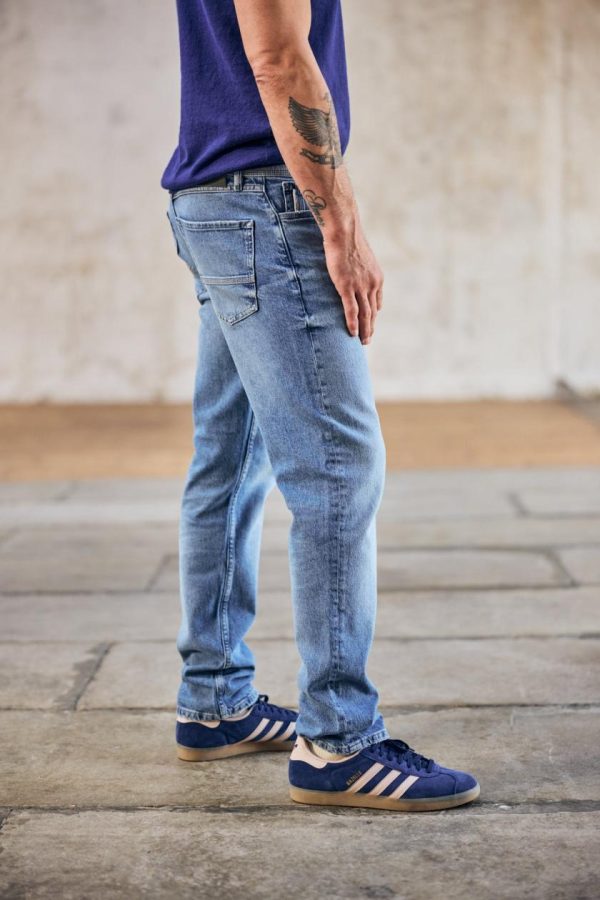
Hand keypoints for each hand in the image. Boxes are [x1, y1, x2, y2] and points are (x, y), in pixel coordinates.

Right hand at [323, 224, 383, 343]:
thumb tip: (353, 271)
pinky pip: (351, 310)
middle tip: (367, 341)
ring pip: (365, 314)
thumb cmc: (349, 240)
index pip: (377, 302)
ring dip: (364, 330)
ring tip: (362, 342)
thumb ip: (360, 269)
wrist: (344, 231)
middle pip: (373, 312)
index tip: (370, 324)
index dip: (374, 314)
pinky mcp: (346, 286)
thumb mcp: (361, 257)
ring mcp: (360, 286)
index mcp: (377, 277)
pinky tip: (353, 333)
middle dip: (371, 327)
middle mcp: (372, 284)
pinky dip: (353, 323)